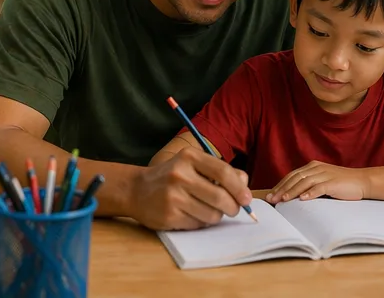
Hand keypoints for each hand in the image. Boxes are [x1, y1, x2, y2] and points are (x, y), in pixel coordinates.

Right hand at [128, 148, 253, 230]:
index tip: (246, 199)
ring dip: (216, 216)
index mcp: (189, 157)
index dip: (239, 189)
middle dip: (233, 207)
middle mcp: (180, 175)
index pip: (223, 173)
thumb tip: (244, 185)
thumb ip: (221, 172)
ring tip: (207, 210)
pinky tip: (191, 214)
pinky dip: (201, 223)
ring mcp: (173, 196)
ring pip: (212, 215)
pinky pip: (198, 225)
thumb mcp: (193, 165)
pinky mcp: (169, 216)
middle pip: (221, 198)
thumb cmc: (172, 177)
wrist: (137, 190)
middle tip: (232, 209)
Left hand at [268, 161, 368, 202]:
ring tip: (283, 199)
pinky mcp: (333, 182)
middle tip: (272, 199)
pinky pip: (319, 187)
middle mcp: (316, 168)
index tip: (271, 194)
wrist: (362, 181)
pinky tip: (302, 199)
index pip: (292, 175)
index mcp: (312, 167)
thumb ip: (310, 184)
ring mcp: (325, 174)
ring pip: (304, 182)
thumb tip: (294, 195)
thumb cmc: (342, 184)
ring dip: (292, 191)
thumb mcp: (323, 180)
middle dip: (282, 189)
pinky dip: (310, 193)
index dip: (280, 185)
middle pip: (295, 178)